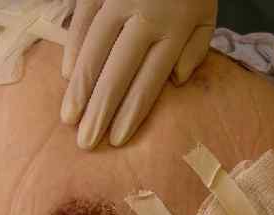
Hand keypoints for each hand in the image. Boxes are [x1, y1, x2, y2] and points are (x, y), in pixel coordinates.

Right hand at [61, 0, 216, 149]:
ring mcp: (118, 0)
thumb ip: (197, 49)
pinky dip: (73, 49)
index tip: (116, 140)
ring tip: (69, 117)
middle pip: (118, 73)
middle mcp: (145, 17)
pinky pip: (81, 21)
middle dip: (100, 111)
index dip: (131, 113)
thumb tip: (175, 82)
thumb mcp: (207, 13)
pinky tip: (67, 77)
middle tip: (85, 142)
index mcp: (174, 29)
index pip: (148, 81)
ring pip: (94, 51)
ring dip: (80, 87)